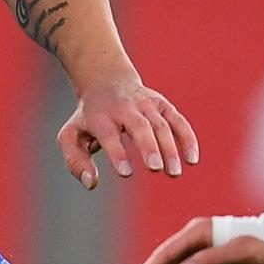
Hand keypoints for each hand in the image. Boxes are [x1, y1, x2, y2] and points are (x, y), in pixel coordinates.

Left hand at [59, 75, 199, 187]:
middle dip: (148, 147)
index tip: (126, 173)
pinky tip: (192, 159)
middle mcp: (125, 107)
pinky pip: (178, 121)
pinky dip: (187, 138)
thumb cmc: (88, 117)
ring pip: (161, 125)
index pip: (109, 134)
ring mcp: (146, 104)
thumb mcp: (71, 135)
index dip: (117, 153)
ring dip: (169, 148)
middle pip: (139, 126)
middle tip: (155, 168)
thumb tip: (91, 183)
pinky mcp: (163, 105)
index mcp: (100, 116)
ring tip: (173, 173)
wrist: (106, 80)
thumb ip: (76, 161)